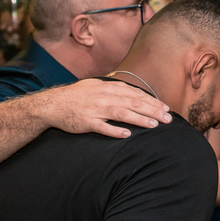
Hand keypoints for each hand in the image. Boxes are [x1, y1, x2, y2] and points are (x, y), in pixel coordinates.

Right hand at [40, 79, 171, 138]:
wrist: (52, 104)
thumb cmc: (77, 95)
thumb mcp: (96, 85)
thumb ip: (115, 88)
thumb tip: (134, 92)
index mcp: (108, 88)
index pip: (136, 94)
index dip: (153, 101)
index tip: (166, 108)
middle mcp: (104, 97)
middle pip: (133, 103)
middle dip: (153, 111)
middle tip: (168, 119)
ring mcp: (95, 110)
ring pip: (121, 114)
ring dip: (139, 119)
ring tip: (154, 125)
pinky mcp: (86, 122)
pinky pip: (102, 128)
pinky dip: (114, 131)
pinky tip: (127, 135)